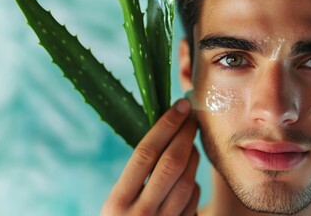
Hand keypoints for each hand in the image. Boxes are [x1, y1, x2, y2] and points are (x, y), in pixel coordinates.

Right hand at [101, 99, 199, 215]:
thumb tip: (163, 136)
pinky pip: (194, 200)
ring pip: (188, 180)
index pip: (145, 153)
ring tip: (190, 141)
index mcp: (117, 203)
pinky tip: (188, 175)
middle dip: (186, 134)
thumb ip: (135, 178)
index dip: (166, 125)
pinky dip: (193, 182)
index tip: (180, 105)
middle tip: (193, 116)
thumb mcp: (116, 204)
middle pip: (172, 163)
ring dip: (194, 156)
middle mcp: (140, 215)